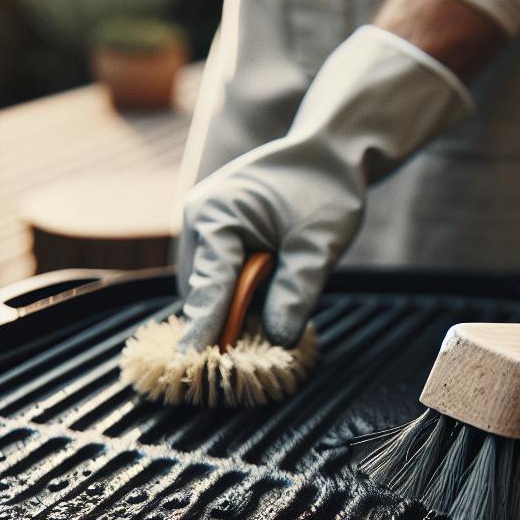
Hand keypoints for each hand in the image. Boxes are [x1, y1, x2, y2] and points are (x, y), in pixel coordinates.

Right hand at [177, 25, 471, 348]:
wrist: (327, 155)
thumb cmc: (326, 190)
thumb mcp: (321, 244)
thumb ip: (297, 290)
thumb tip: (277, 338)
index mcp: (216, 214)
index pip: (208, 285)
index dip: (204, 328)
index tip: (192, 364)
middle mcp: (198, 220)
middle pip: (202, 293)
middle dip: (227, 318)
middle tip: (261, 344)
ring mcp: (202, 228)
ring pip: (208, 289)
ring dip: (235, 305)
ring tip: (277, 295)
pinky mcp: (213, 238)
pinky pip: (218, 278)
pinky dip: (239, 292)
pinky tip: (271, 284)